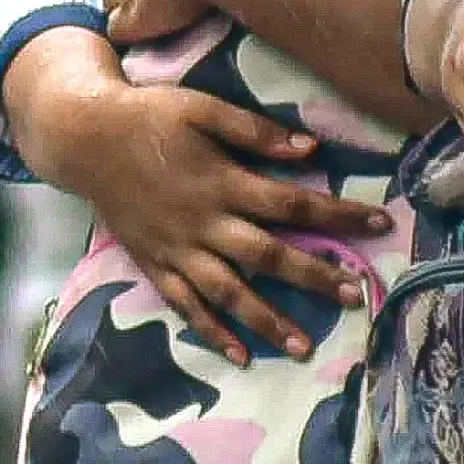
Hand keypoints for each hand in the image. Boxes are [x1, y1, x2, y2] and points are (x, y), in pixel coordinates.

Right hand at [1, 26, 374, 360]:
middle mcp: (203, 223)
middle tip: (356, 296)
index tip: (380, 225)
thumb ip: (255, 132)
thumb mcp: (202, 108)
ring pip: (228, 293)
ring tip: (304, 347)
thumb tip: (310, 151)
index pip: (293, 205)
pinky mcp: (154, 264)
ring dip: (267, 321)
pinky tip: (240, 355)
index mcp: (222, 181)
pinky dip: (211, 332)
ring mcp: (177, 249)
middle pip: (268, 257)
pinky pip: (185, 305)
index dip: (338, 216)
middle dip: (314, 278)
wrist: (83, 138)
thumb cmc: (149, 117)